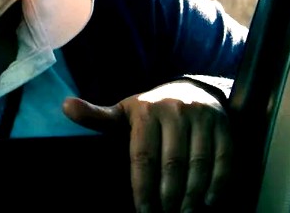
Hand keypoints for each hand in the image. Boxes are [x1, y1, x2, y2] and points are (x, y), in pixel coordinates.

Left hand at [63, 81, 230, 212]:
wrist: (192, 90)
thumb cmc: (151, 110)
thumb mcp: (123, 112)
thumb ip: (97, 116)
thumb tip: (65, 106)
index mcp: (147, 111)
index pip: (143, 157)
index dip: (143, 188)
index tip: (143, 212)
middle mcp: (176, 111)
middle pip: (172, 164)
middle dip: (168, 196)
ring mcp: (203, 117)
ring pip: (199, 164)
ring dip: (192, 195)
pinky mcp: (224, 125)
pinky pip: (224, 159)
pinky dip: (218, 183)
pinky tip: (208, 201)